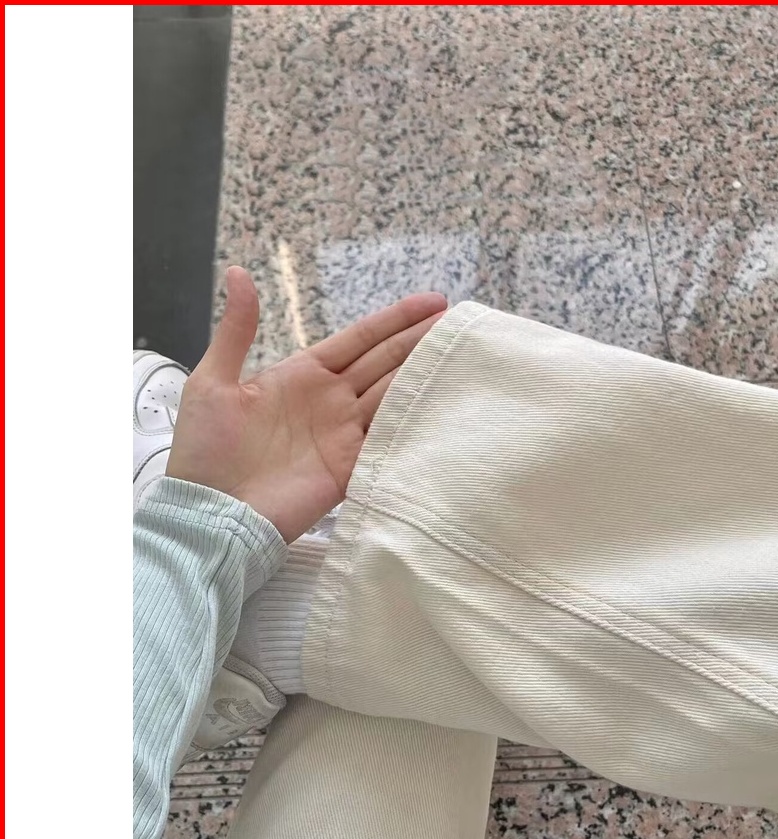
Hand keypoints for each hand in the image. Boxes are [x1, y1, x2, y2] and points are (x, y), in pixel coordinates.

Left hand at [167, 266, 446, 541]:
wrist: (211, 513)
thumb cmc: (205, 450)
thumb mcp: (213, 381)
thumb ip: (237, 331)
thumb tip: (240, 274)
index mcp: (303, 375)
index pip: (359, 339)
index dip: (394, 320)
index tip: (432, 303)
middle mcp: (331, 401)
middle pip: (385, 362)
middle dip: (420, 341)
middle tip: (458, 323)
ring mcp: (344, 435)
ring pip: (394, 395)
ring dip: (424, 375)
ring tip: (460, 353)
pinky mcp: (351, 468)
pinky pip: (389, 439)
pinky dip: (414, 422)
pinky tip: (440, 403)